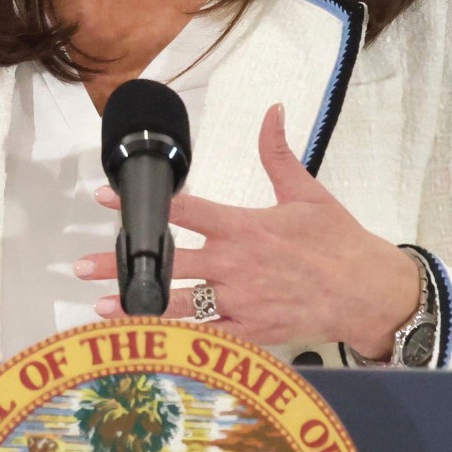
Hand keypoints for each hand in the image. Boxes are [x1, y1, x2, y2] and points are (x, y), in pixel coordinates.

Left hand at [75, 104, 420, 352]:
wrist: (370, 291)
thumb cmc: (339, 242)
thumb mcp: (307, 191)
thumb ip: (278, 152)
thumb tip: (272, 111)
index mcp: (244, 227)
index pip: (183, 210)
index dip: (141, 204)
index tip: (103, 198)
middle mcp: (235, 265)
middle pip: (168, 261)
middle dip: (121, 262)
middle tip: (81, 264)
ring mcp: (241, 301)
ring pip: (179, 304)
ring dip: (138, 304)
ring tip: (99, 304)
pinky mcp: (252, 332)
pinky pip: (207, 337)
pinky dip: (177, 339)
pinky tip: (147, 340)